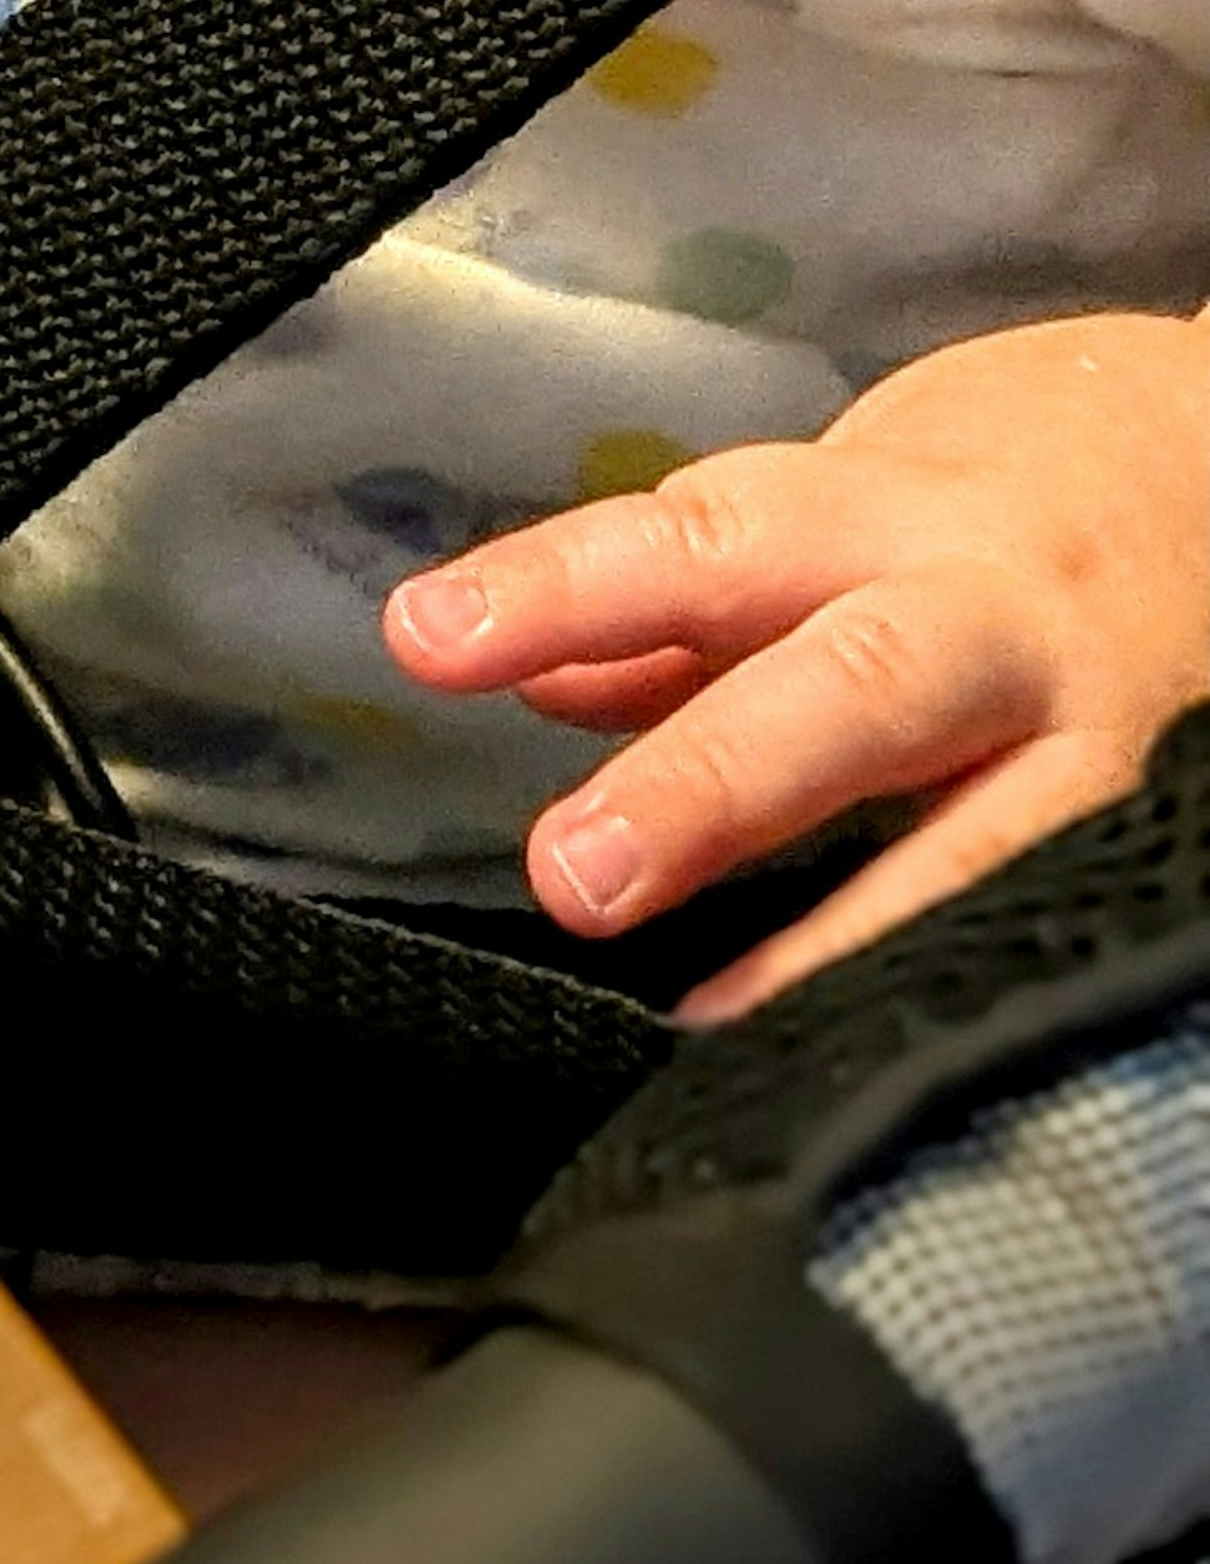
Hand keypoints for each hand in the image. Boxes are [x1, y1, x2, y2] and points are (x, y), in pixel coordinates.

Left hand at [381, 312, 1209, 1015]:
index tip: (426, 640)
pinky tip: (822, 1058)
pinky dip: (922, 976)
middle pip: (847, 682)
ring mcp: (1083, 729)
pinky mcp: (1146, 816)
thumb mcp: (831, 511)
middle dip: (709, 782)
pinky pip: (1036, 903)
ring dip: (835, 930)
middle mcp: (984, 611)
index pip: (699, 539)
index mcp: (874, 511)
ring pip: (975, 820)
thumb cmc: (978, 505)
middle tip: (569, 874)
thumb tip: (530, 678)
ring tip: (701, 1018)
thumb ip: (687, 608)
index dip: (561, 589)